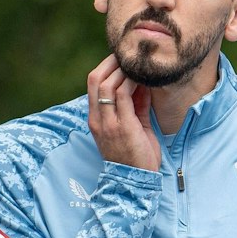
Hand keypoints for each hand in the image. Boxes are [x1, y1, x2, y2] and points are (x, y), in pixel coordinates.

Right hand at [86, 55, 159, 170]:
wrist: (135, 183)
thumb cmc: (136, 156)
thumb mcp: (134, 127)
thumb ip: (136, 106)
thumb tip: (143, 84)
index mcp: (96, 119)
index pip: (93, 84)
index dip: (106, 67)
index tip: (122, 59)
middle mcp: (98, 119)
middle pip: (94, 79)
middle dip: (110, 62)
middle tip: (128, 55)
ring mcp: (108, 123)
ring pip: (106, 84)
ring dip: (122, 70)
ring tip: (136, 64)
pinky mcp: (122, 126)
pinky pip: (123, 95)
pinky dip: (131, 82)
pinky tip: (141, 78)